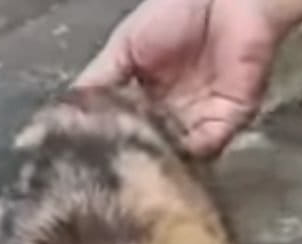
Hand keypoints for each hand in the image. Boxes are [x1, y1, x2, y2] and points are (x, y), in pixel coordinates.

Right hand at [75, 0, 281, 157]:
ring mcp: (203, 118)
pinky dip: (190, 151)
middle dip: (139, 161)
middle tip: (117, 170)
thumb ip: (100, 80)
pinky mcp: (231, 117)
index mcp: (149, 97)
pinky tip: (171, 151)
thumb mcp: (124, 46)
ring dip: (163, 160)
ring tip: (143, 167)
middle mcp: (176, 113)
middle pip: (155, 149)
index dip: (112, 144)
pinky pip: (210, 144)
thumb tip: (69, 113)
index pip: (129, 131)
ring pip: (181, 153)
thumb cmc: (177, 11)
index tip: (90, 158)